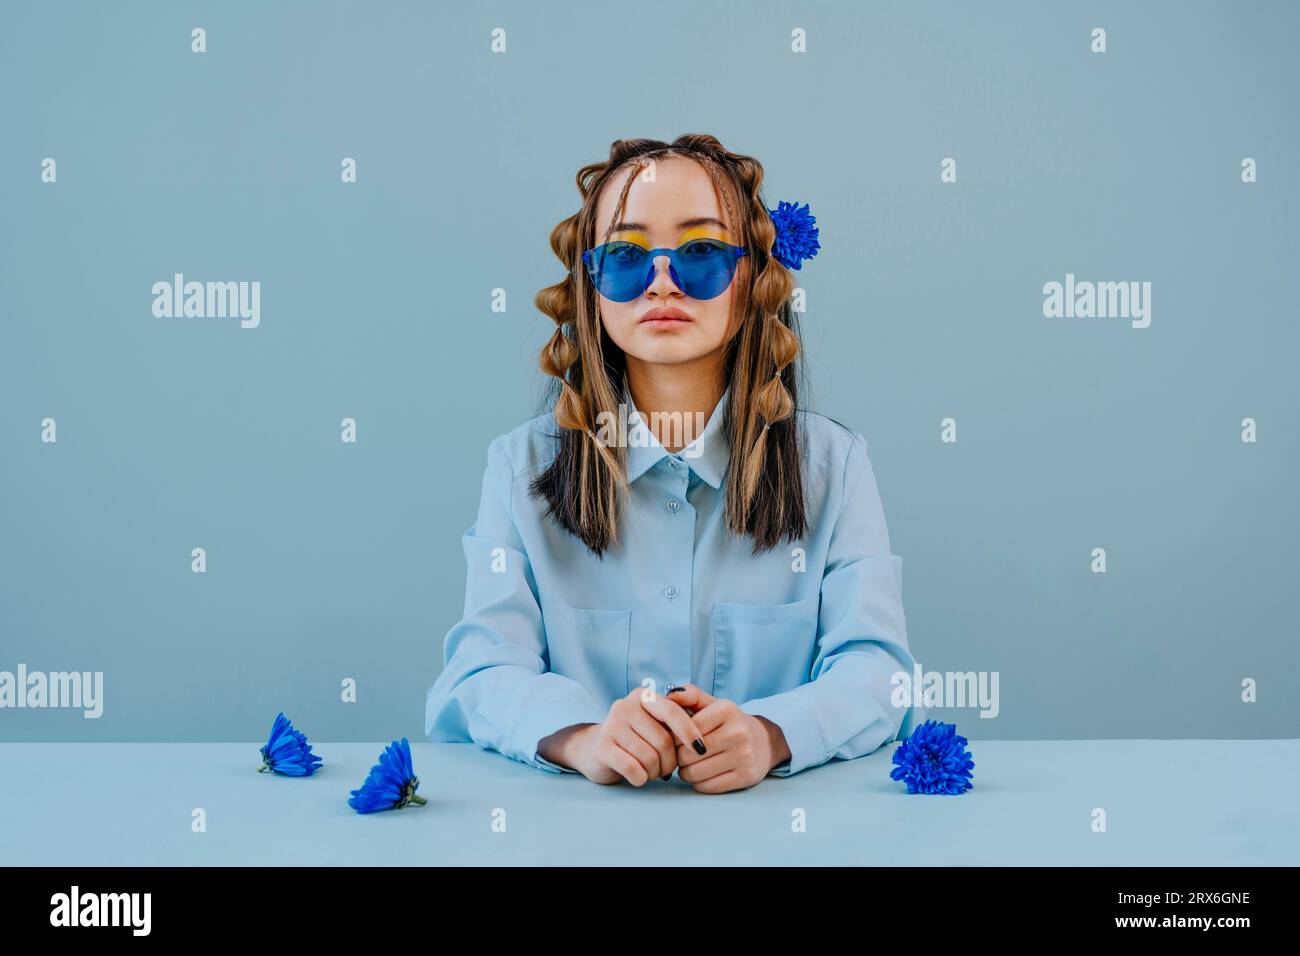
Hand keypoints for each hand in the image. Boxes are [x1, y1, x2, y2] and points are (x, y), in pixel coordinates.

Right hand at [542, 686, 706, 785]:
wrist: (595, 749)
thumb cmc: (636, 738)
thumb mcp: (656, 723)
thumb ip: (677, 720)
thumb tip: (703, 732)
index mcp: (644, 697)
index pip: (673, 712)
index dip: (690, 732)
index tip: (702, 750)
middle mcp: (626, 706)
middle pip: (663, 741)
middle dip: (670, 761)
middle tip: (666, 769)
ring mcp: (611, 725)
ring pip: (649, 757)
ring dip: (655, 772)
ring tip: (651, 771)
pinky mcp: (602, 747)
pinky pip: (633, 768)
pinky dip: (641, 778)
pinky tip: (638, 777)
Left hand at [666, 684, 789, 793]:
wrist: (764, 742)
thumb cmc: (729, 723)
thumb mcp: (713, 704)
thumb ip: (690, 695)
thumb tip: (669, 695)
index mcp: (727, 710)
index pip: (686, 729)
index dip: (674, 737)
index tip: (677, 739)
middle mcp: (738, 732)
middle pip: (687, 754)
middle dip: (679, 757)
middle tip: (682, 755)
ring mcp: (744, 756)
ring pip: (695, 773)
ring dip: (686, 773)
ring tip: (690, 765)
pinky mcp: (746, 776)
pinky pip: (708, 787)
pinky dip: (699, 783)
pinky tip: (703, 775)